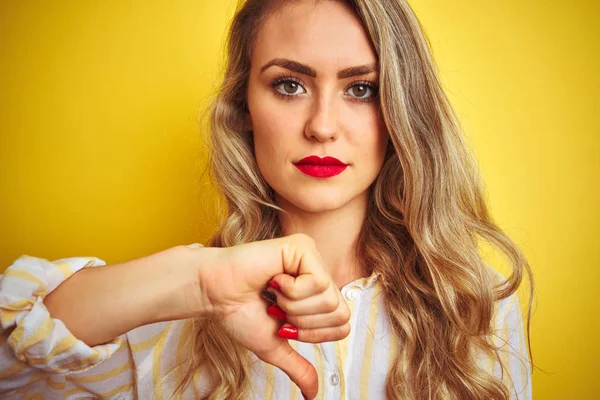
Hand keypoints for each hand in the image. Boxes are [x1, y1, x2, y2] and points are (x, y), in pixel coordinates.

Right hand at [195, 234, 350, 398]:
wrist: (215, 293)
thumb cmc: (239, 312)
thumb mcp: (275, 345)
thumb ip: (298, 367)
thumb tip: (312, 394)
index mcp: (317, 293)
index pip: (342, 324)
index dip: (314, 334)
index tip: (284, 325)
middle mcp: (319, 273)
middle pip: (340, 312)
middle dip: (302, 322)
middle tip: (277, 309)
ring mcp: (313, 258)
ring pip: (328, 298)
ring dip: (293, 306)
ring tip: (272, 293)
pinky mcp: (303, 247)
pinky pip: (317, 282)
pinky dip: (291, 291)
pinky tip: (273, 280)